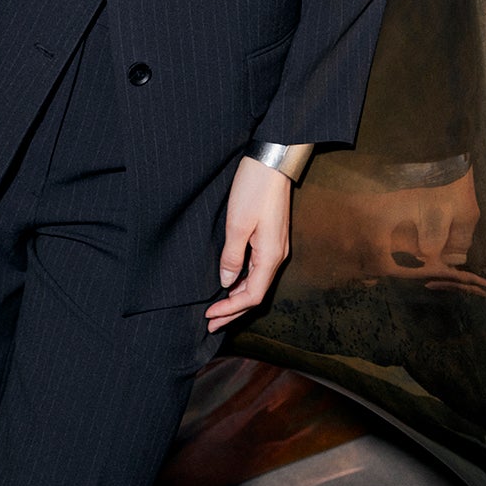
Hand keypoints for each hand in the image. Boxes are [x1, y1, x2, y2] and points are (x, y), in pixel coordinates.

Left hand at [206, 154, 292, 331]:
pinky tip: (230, 284)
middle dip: (233, 311)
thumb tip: (226, 282)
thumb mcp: (237, 224)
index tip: (208, 316)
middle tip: (210, 323)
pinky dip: (243, 282)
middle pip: (255, 294)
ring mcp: (276, 247)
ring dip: (237, 298)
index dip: (230, 310)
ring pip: (257, 283)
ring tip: (217, 310)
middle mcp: (277, 256)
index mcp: (270, 256)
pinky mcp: (271, 238)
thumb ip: (232, 256)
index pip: (251, 296)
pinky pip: (258, 270)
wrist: (272, 162)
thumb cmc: (255, 190)